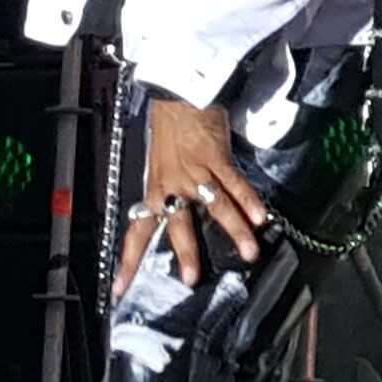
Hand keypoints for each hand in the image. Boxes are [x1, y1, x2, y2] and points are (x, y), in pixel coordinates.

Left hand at [121, 95, 266, 291]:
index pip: (138, 229)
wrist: (178, 93)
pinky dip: (249, 200)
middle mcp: (172, 184)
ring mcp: (195, 171)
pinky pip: (234, 182)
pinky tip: (261, 217)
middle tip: (192, 280)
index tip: (120, 287)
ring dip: (235, 231)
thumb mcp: (159, 162)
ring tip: (250, 253)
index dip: (129, 259)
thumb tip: (176, 213)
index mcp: (155, 188)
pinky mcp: (216, 156)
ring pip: (216, 206)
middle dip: (187, 253)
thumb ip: (167, 188)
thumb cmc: (169, 126)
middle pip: (179, 224)